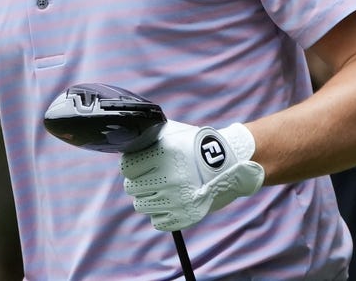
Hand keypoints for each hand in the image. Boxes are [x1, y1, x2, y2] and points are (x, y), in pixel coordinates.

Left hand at [119, 120, 264, 230]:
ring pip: (141, 205)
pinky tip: (170, 201)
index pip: (127, 168)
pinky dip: (160, 213)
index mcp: (165, 153)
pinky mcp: (185, 216)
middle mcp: (170, 177)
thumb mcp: (173, 133)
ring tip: (161, 189)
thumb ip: (149, 139)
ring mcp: (177, 199)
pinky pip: (157, 221)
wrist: (229, 164)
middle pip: (131, 188)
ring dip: (148, 198)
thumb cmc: (196, 146)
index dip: (132, 166)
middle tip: (150, 178)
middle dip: (138, 182)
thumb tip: (126, 146)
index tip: (138, 166)